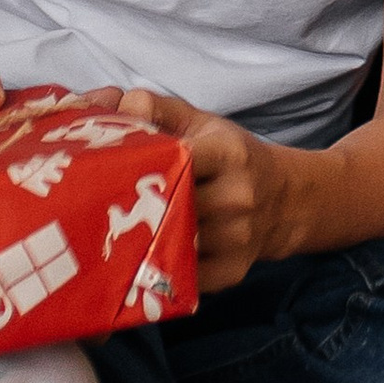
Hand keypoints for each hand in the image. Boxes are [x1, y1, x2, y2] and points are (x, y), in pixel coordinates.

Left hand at [122, 92, 316, 287]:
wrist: (286, 201)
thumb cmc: (232, 159)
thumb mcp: (203, 124)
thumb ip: (159, 109)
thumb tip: (120, 106)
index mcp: (230, 153)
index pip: (179, 158)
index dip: (142, 164)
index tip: (111, 170)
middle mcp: (238, 196)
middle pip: (170, 205)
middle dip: (134, 206)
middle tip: (97, 206)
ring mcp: (237, 239)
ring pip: (171, 244)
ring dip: (142, 241)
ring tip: (116, 232)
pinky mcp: (231, 272)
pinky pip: (181, 276)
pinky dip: (160, 269)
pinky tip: (144, 257)